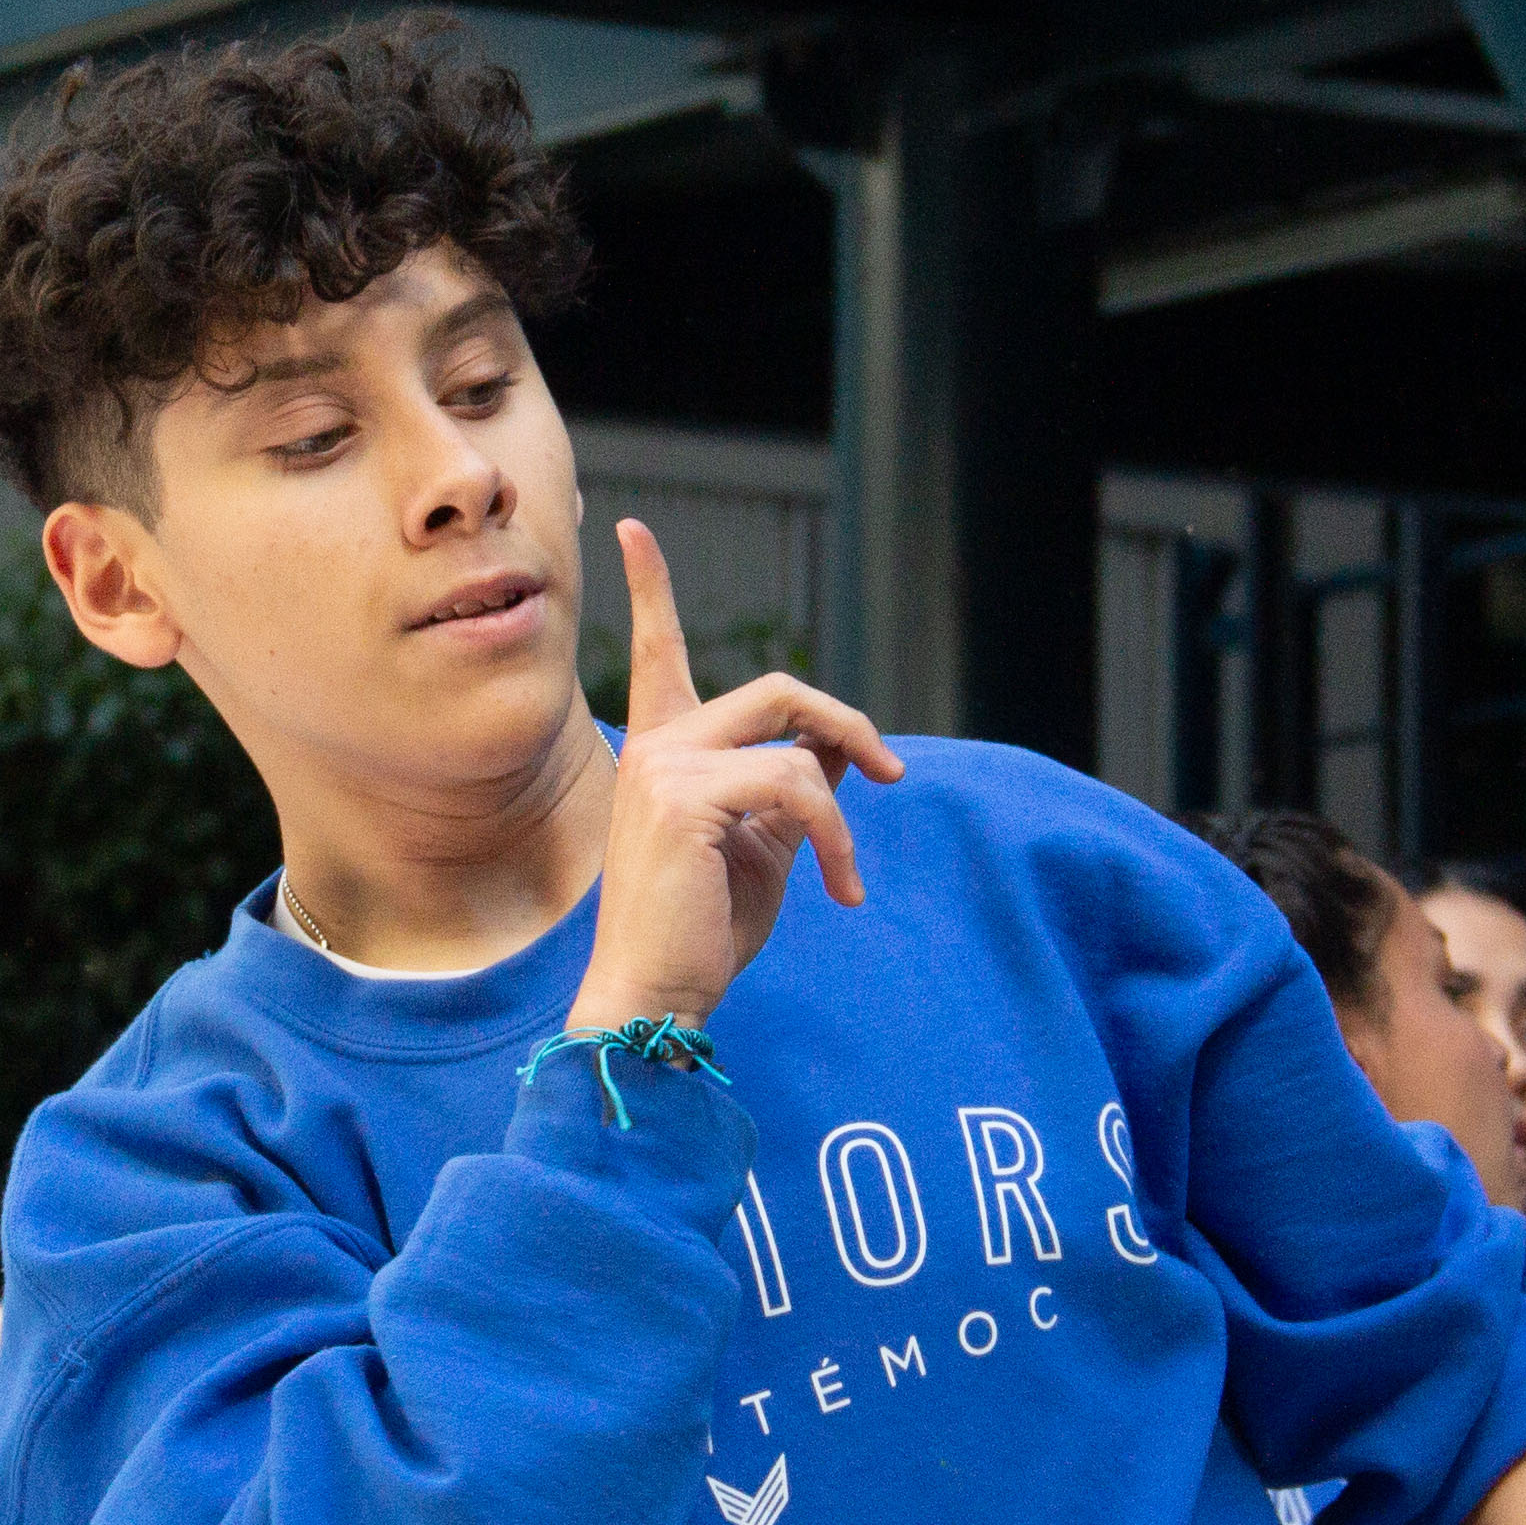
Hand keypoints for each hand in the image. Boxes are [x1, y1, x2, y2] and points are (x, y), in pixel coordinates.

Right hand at [561, 521, 902, 1035]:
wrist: (659, 996)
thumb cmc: (703, 931)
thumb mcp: (762, 846)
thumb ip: (795, 788)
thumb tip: (847, 749)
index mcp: (663, 751)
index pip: (659, 652)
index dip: (649, 587)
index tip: (632, 528)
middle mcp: (656, 747)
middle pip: (780, 689)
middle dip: (850, 724)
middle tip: (892, 776)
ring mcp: (665, 767)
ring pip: (797, 743)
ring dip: (845, 808)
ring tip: (847, 874)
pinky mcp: (686, 798)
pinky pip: (798, 788)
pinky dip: (836, 837)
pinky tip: (839, 888)